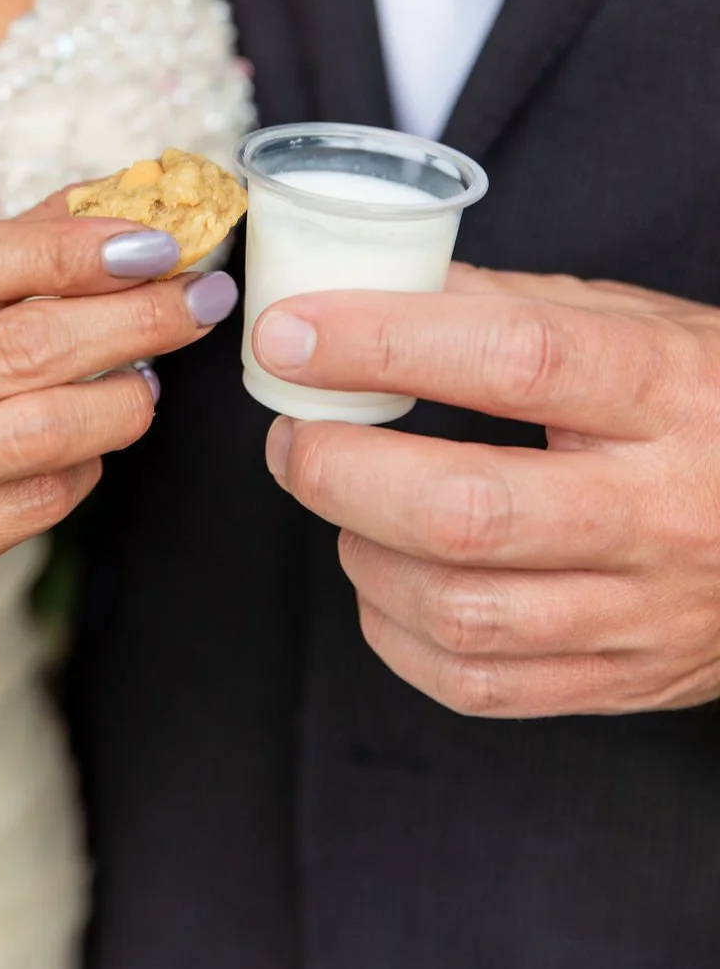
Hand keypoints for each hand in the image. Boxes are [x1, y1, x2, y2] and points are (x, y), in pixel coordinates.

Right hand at [0, 212, 236, 627]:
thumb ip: (6, 248)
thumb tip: (127, 202)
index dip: (67, 250)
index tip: (152, 244)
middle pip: (17, 348)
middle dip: (132, 320)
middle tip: (195, 303)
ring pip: (40, 432)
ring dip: (123, 399)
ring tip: (147, 378)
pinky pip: (36, 503)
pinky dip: (84, 465)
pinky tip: (87, 442)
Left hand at [253, 265, 719, 717]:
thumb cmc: (714, 403)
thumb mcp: (644, 323)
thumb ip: (513, 305)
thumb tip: (379, 284)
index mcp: (667, 390)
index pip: (515, 360)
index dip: (384, 344)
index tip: (292, 333)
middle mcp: (661, 507)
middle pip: (469, 509)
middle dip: (343, 470)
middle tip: (295, 435)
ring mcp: (647, 607)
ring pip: (463, 611)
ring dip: (362, 552)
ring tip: (342, 502)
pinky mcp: (625, 676)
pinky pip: (481, 684)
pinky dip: (397, 635)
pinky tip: (386, 582)